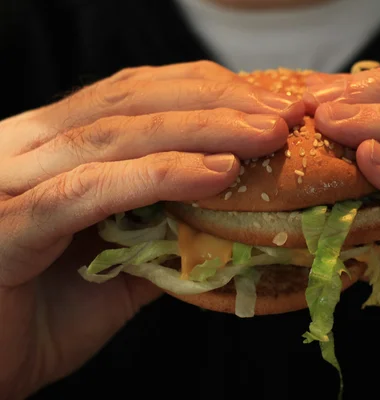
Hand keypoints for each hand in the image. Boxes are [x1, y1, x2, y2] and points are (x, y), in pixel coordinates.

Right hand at [0, 60, 302, 398]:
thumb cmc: (41, 315)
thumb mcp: (118, 264)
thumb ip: (163, 231)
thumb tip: (230, 215)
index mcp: (53, 146)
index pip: (136, 94)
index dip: (207, 91)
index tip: (271, 104)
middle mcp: (28, 147)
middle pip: (132, 101)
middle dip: (218, 102)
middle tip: (283, 115)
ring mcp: (13, 180)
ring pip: (118, 135)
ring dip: (203, 130)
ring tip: (265, 137)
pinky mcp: (10, 224)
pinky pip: (92, 189)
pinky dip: (160, 175)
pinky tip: (216, 171)